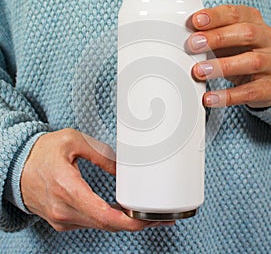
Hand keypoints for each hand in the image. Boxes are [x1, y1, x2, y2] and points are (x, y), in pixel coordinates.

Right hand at [21, 128, 167, 231]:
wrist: (17, 166)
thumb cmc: (43, 152)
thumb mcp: (73, 141)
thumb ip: (101, 155)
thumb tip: (122, 170)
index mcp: (66, 187)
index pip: (102, 214)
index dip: (128, 220)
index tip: (147, 219)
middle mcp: (63, 209)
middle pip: (105, 224)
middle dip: (134, 222)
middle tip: (156, 217)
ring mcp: (61, 219)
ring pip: (99, 226)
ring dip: (123, 222)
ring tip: (144, 214)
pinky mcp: (62, 221)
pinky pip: (90, 224)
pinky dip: (108, 220)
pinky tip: (122, 213)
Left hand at [186, 5, 270, 107]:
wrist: (267, 81)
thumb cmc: (241, 55)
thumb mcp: (227, 42)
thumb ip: (210, 36)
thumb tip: (186, 37)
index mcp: (255, 22)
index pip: (237, 14)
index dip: (216, 16)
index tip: (196, 21)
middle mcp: (268, 39)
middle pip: (247, 33)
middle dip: (218, 38)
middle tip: (193, 45)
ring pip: (251, 62)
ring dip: (222, 66)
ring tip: (199, 72)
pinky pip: (251, 92)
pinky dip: (228, 96)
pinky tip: (210, 98)